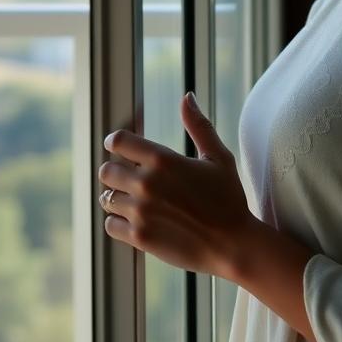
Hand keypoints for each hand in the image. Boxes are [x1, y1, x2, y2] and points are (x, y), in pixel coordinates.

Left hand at [97, 92, 257, 278]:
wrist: (234, 246)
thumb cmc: (229, 199)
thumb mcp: (218, 157)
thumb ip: (198, 125)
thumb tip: (187, 96)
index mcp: (163, 160)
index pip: (118, 141)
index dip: (116, 143)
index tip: (118, 148)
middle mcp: (147, 183)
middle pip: (106, 170)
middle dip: (115, 172)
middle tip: (129, 178)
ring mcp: (141, 211)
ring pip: (107, 198)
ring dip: (116, 198)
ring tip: (133, 201)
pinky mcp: (140, 237)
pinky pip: (110, 225)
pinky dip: (118, 222)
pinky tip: (134, 221)